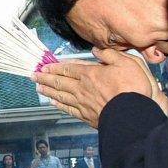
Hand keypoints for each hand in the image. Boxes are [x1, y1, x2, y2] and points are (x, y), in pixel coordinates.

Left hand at [32, 49, 165, 127]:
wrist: (133, 115)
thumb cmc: (133, 89)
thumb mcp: (127, 63)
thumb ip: (110, 55)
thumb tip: (96, 51)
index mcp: (91, 74)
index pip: (68, 69)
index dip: (55, 67)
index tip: (44, 66)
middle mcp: (83, 89)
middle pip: (60, 82)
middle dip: (45, 78)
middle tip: (33, 75)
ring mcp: (83, 104)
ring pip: (61, 96)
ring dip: (48, 90)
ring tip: (38, 87)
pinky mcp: (87, 116)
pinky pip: (68, 109)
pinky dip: (59, 105)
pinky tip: (53, 103)